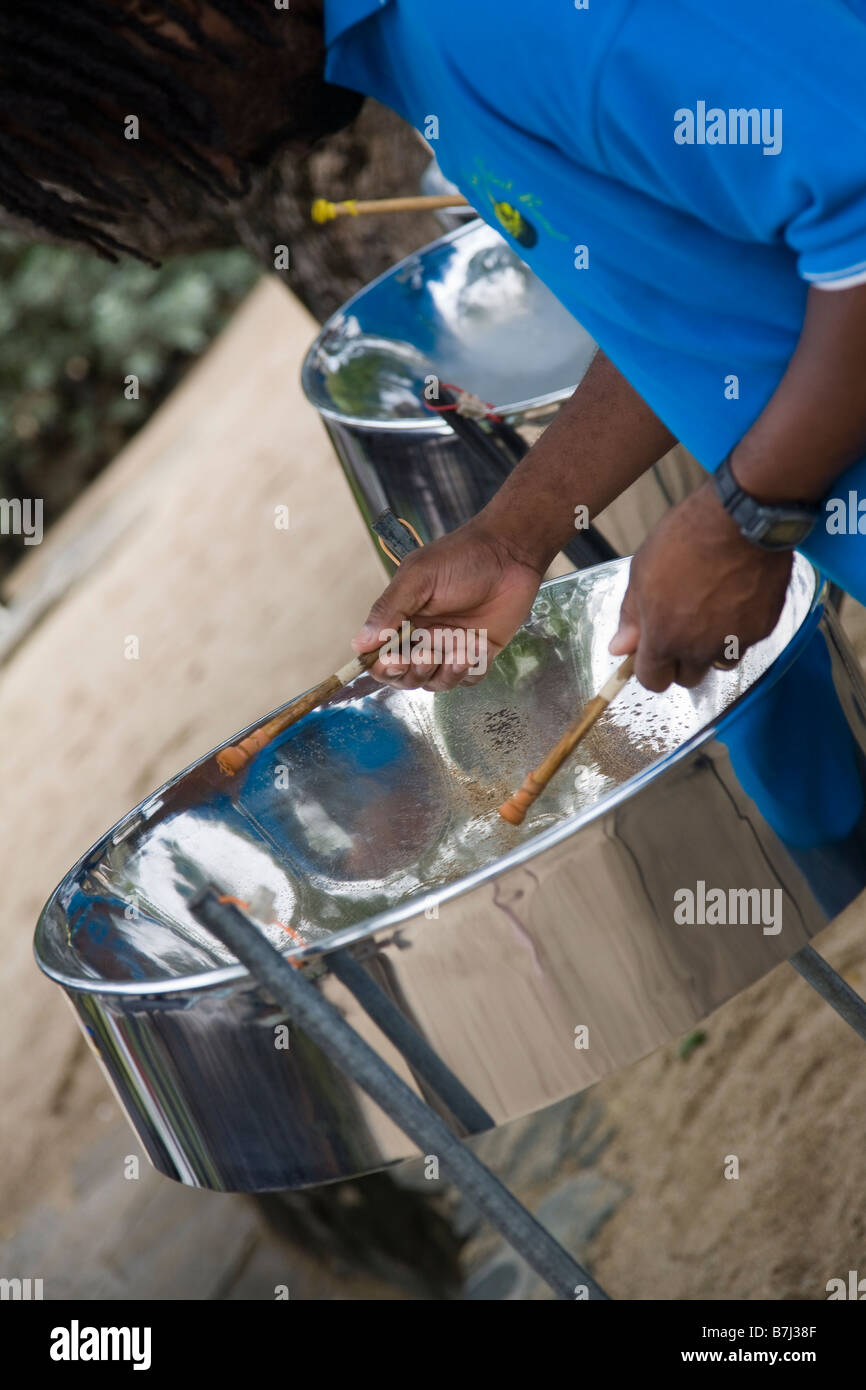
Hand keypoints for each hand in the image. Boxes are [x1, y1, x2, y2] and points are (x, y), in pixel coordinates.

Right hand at [351, 519, 544, 689]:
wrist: (509, 552)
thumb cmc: (460, 558)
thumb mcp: (418, 578)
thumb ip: (388, 610)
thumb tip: (359, 644)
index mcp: (403, 620)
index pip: (382, 658)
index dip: (384, 667)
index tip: (393, 660)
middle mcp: (424, 638)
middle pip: (407, 677)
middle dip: (415, 672)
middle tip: (427, 653)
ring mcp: (452, 647)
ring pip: (438, 682)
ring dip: (445, 672)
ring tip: (459, 648)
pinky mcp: (480, 653)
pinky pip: (469, 678)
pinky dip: (472, 668)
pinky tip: (478, 644)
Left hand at [609, 481, 791, 690]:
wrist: (742, 519)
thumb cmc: (686, 539)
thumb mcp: (642, 571)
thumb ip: (632, 616)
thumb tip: (619, 648)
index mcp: (664, 638)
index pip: (653, 681)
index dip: (650, 667)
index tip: (651, 650)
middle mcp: (700, 649)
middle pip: (688, 678)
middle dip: (681, 660)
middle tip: (682, 626)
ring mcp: (734, 641)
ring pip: (719, 662)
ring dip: (712, 648)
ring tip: (712, 611)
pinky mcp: (762, 629)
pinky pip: (745, 641)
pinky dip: (739, 628)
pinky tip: (735, 598)